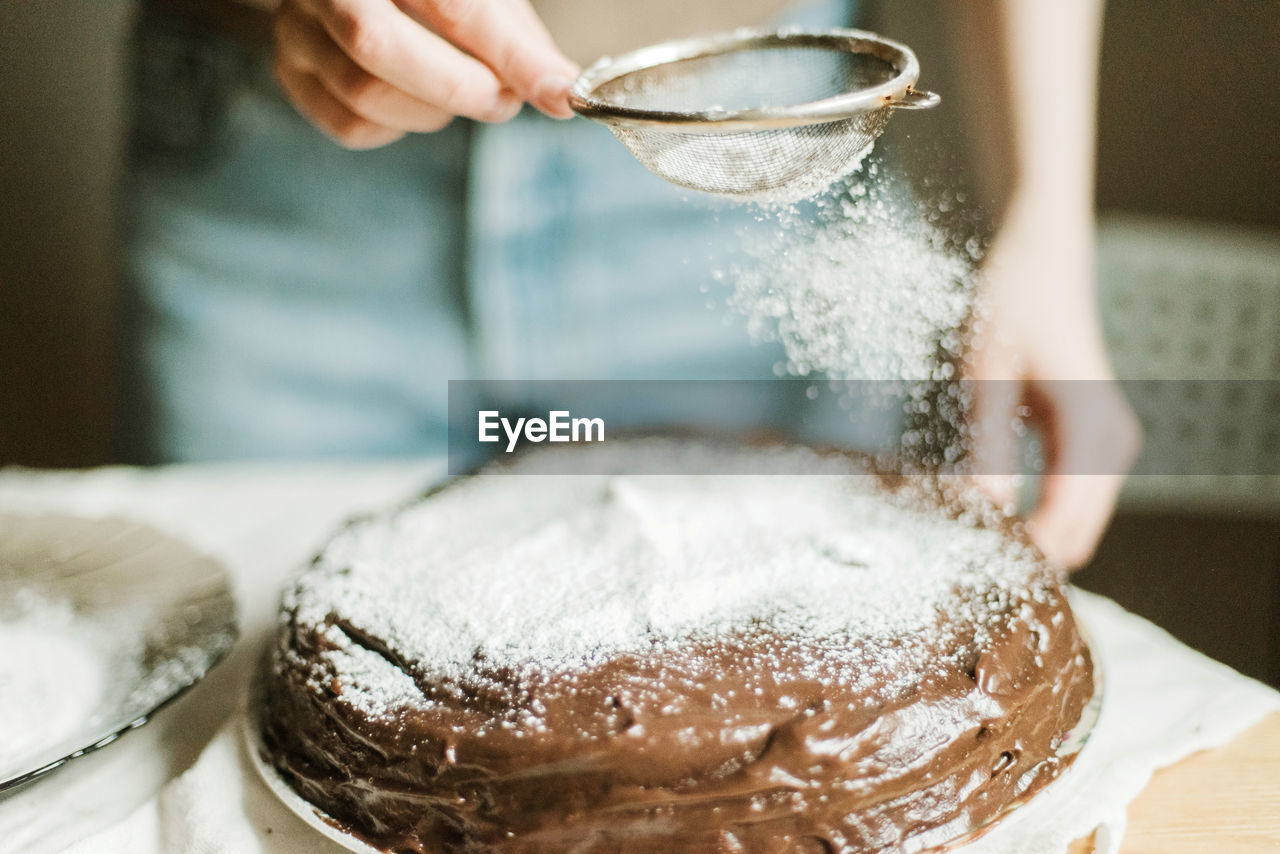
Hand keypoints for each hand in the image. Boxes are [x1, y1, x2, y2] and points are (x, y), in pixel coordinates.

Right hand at [273, 0, 578, 148]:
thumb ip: (518, 41)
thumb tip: (561, 92)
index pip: (451, 3)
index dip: (508, 54)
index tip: (558, 93)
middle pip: (376, 45)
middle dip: (456, 86)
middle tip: (502, 100)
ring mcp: (297, 26)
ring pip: (364, 92)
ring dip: (433, 110)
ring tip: (464, 91)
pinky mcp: (291, 71)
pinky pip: (351, 126)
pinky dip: (400, 127)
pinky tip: (417, 100)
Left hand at [967, 200, 1141, 568]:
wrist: (1043, 261)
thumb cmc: (1012, 305)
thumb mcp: (986, 373)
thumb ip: (987, 442)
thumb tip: (985, 507)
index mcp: (1090, 430)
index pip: (1062, 522)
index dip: (1018, 551)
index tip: (966, 561)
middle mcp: (1112, 444)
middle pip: (1076, 535)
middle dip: (1025, 551)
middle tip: (961, 554)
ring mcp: (1110, 446)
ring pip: (1078, 524)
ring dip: (1032, 535)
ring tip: (971, 532)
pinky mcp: (1096, 444)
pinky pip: (1073, 500)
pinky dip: (1039, 514)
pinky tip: (992, 510)